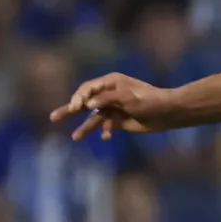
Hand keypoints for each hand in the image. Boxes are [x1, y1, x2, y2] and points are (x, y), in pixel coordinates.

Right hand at [49, 73, 177, 140]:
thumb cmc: (150, 100)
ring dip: (84, 128)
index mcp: (110, 83)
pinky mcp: (118, 120)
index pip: (88, 89)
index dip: (79, 97)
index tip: (76, 108)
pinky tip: (107, 137)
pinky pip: (105, 126)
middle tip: (53, 118)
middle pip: (84, 102)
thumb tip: (88, 105)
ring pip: (93, 118)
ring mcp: (112, 108)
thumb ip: (108, 99)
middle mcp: (108, 94)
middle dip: (70, 109)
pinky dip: (104, 131)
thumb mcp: (129, 97)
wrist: (168, 112)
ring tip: (74, 138)